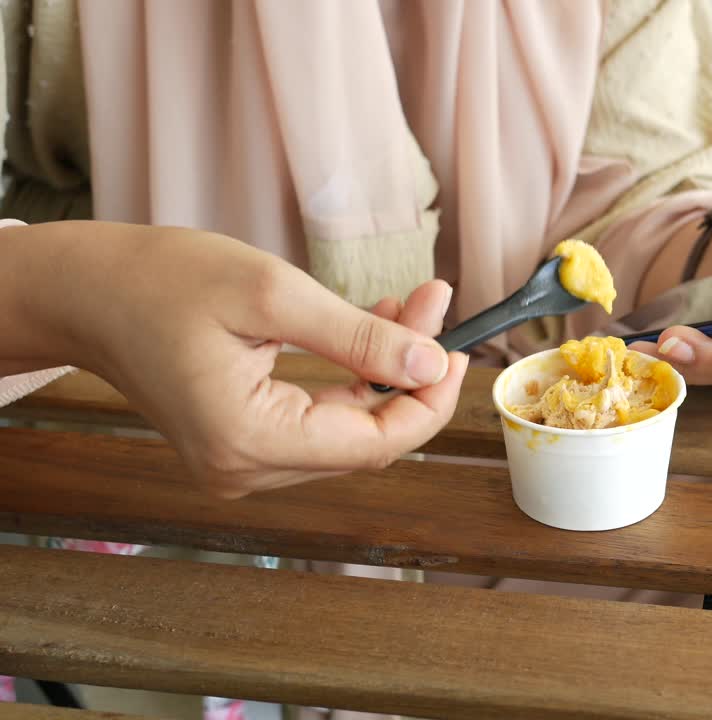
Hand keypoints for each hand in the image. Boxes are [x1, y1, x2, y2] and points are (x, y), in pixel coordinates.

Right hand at [14, 221, 466, 497]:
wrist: (87, 291)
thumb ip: (359, 338)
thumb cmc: (161, 281)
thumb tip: (432, 366)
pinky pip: (319, 420)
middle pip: (365, 437)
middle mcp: (244, 469)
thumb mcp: (271, 295)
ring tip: (410, 304)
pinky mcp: (241, 443)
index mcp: (248, 441)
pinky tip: (375, 327)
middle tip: (434, 303)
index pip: (375, 444)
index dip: (429, 401)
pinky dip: (353, 378)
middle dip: (412, 372)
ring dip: (386, 370)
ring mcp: (241, 463)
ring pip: (347, 428)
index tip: (458, 349)